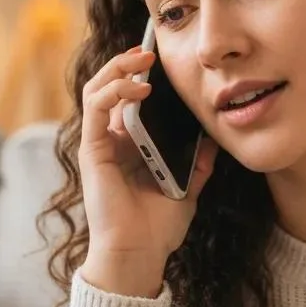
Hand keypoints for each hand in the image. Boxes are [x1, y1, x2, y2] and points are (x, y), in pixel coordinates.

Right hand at [78, 46, 216, 296]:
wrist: (140, 254)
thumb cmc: (158, 228)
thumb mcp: (188, 187)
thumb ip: (197, 162)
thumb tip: (213, 138)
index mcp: (130, 146)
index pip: (128, 98)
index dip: (139, 74)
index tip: (161, 58)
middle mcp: (111, 140)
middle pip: (109, 86)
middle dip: (127, 62)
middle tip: (151, 52)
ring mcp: (99, 144)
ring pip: (96, 89)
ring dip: (118, 68)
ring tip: (143, 61)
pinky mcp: (92, 151)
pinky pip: (95, 108)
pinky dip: (113, 90)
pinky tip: (138, 88)